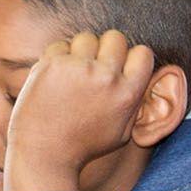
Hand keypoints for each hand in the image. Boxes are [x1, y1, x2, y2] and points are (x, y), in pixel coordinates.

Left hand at [5, 31, 154, 190]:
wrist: (44, 153)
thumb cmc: (84, 145)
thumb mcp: (122, 131)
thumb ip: (134, 101)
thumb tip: (146, 75)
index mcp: (127, 94)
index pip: (143, 53)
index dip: (132, 57)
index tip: (120, 67)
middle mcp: (106, 78)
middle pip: (115, 38)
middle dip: (106, 49)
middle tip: (95, 67)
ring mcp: (78, 68)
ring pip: (87, 38)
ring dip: (81, 52)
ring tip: (73, 74)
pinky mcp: (52, 64)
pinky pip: (61, 45)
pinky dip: (58, 58)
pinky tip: (56, 78)